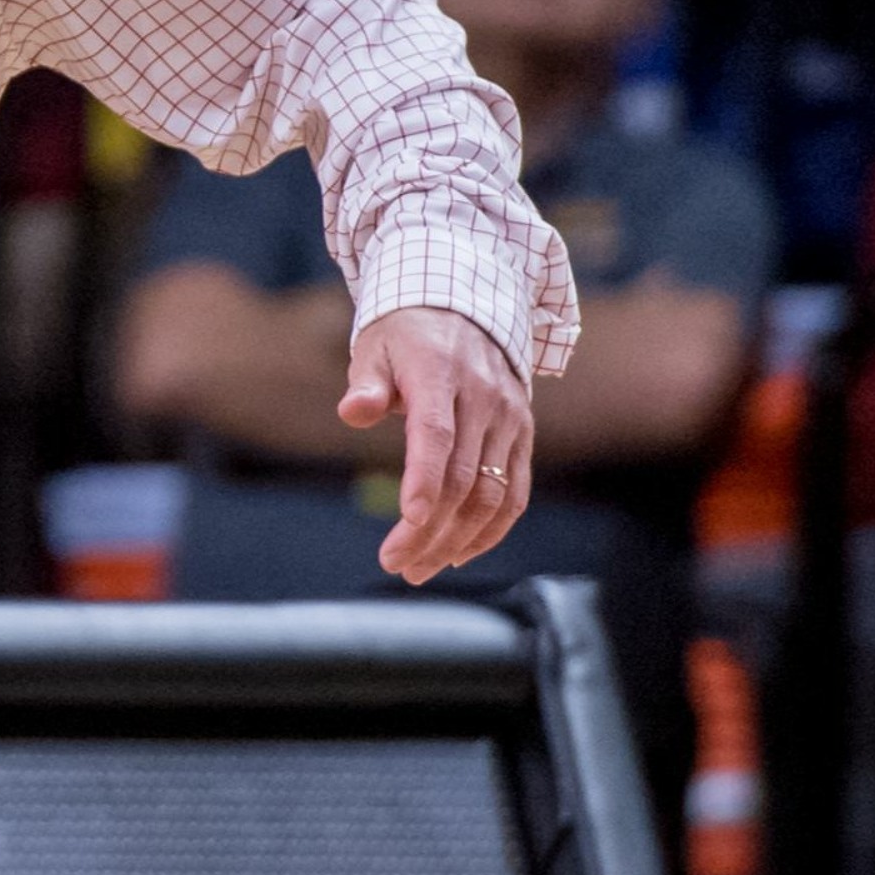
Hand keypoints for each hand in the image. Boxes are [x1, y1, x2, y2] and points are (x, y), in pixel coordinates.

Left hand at [341, 307, 532, 583]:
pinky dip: (491, 530)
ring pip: (492, 494)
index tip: (410, 519)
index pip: (436, 434)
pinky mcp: (522, 435)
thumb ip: (366, 382)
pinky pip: (515, 492)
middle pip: (463, 477)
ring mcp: (509, 419)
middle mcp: (484, 399)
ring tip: (419, 568)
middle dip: (430, 529)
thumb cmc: (405, 334)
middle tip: (395, 563)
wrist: (467, 305)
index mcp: (441, 373)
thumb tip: (352, 411)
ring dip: (458, 540)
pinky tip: (459, 554)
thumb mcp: (375, 346)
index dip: (425, 478)